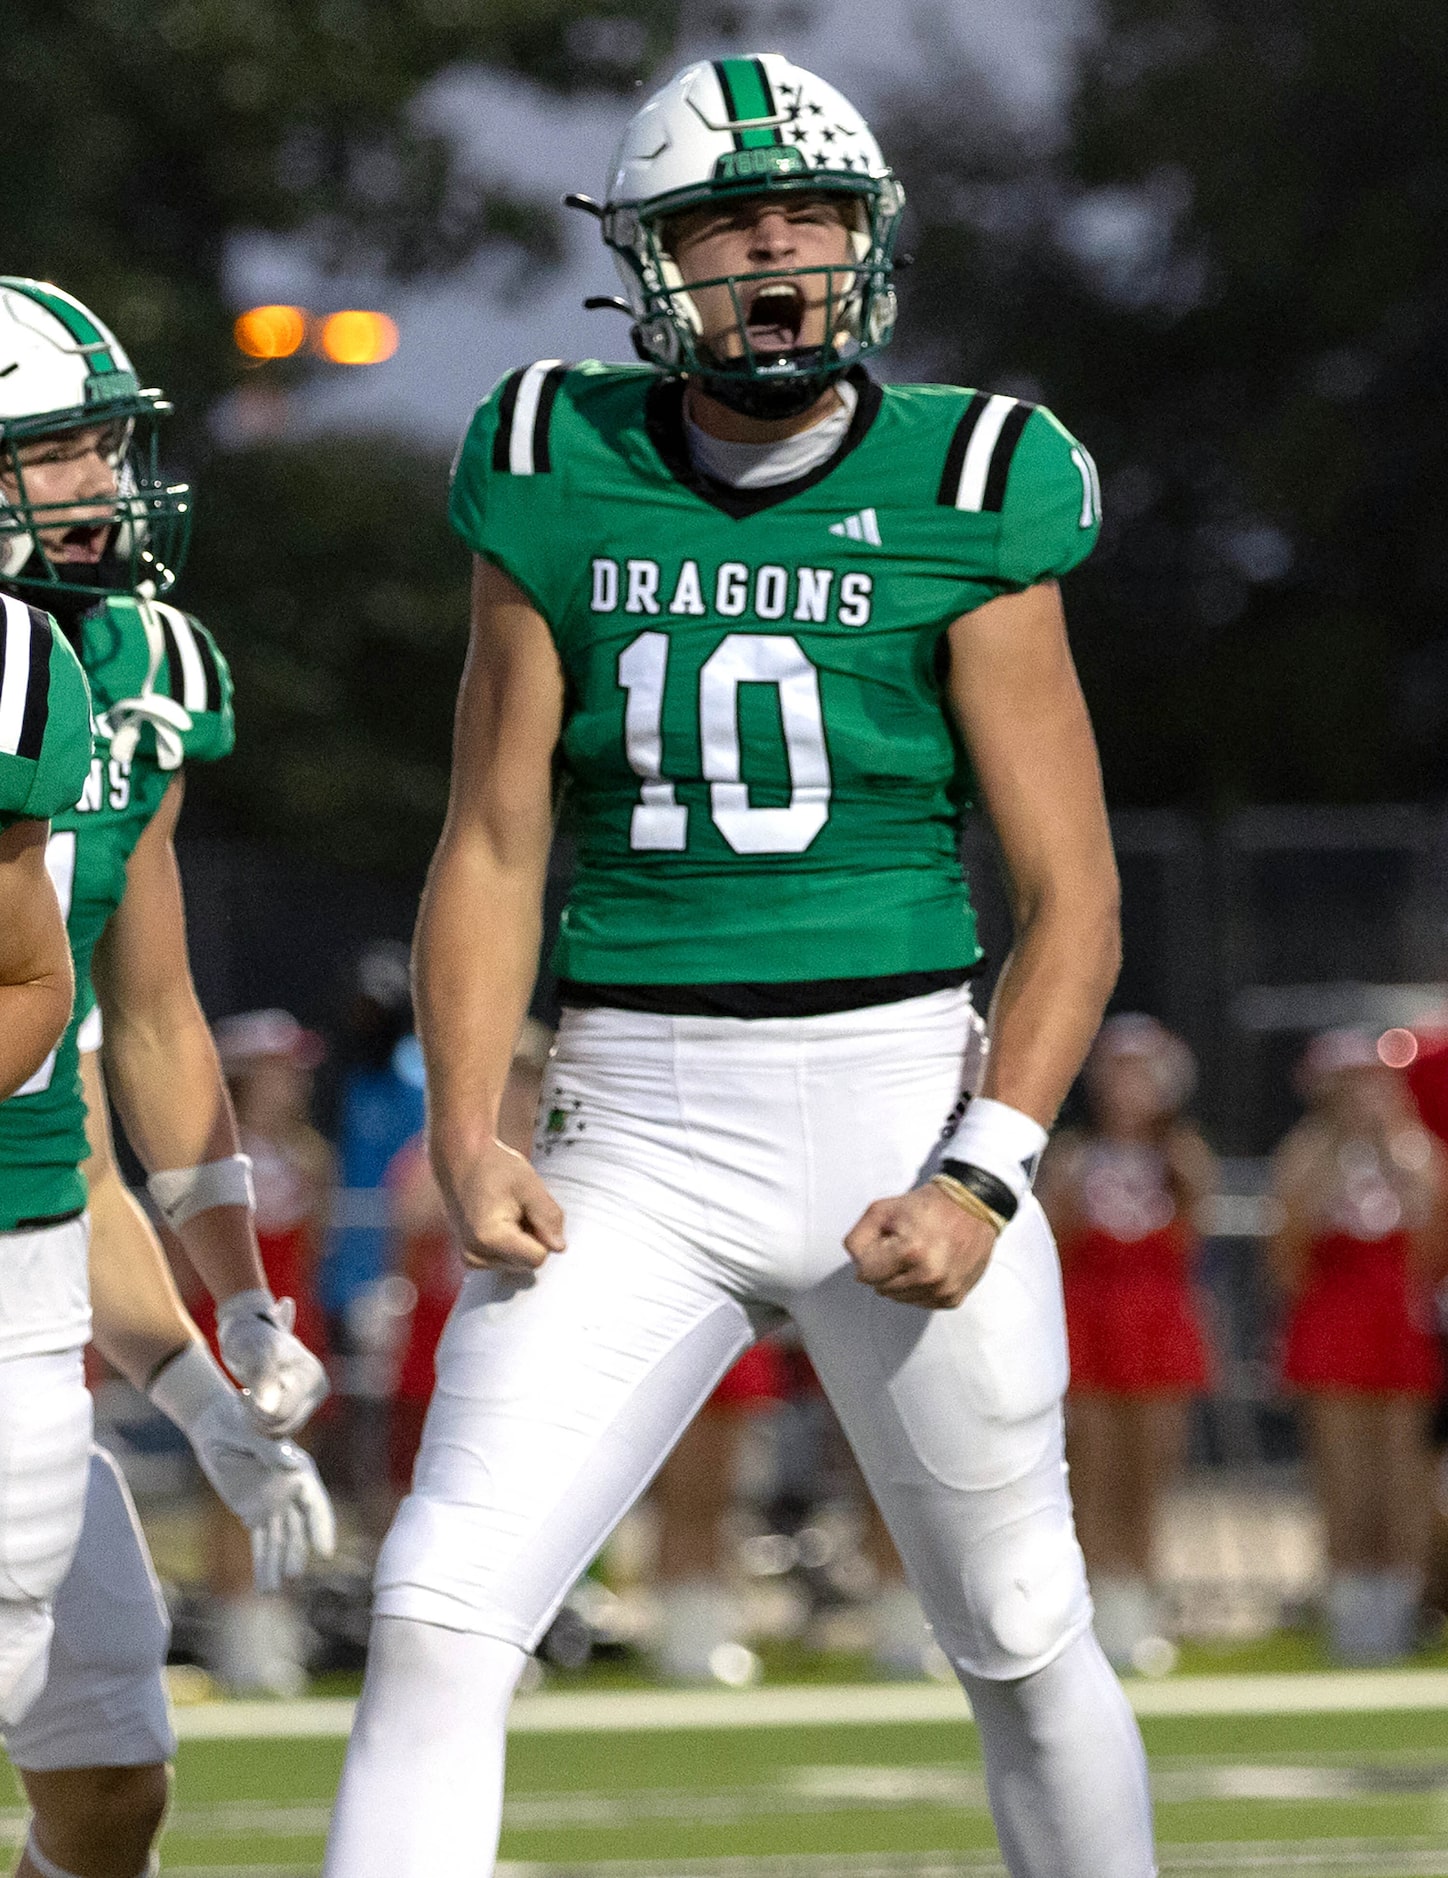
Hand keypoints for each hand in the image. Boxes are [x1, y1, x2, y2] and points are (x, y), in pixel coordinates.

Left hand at [191, 1394, 337, 1592]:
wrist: (214, 1423)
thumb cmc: (237, 1420)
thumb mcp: (252, 1432)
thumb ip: (271, 1450)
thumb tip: (293, 1467)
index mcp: (298, 1469)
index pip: (315, 1503)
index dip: (321, 1527)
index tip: (325, 1552)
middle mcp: (290, 1491)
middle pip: (297, 1528)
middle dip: (296, 1552)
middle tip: (292, 1575)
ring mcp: (273, 1504)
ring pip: (279, 1540)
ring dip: (277, 1564)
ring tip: (272, 1590)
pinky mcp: (253, 1512)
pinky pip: (260, 1541)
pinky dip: (262, 1562)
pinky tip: (264, 1584)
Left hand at [218, 1289, 329, 1437]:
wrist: (247, 1328)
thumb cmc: (246, 1338)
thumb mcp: (251, 1353)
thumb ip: (263, 1378)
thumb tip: (271, 1408)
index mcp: (311, 1376)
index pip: (280, 1416)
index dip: (256, 1410)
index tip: (242, 1392)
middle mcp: (317, 1388)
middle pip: (283, 1427)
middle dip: (257, 1417)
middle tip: (243, 1395)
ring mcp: (311, 1397)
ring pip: (281, 1431)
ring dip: (257, 1420)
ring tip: (247, 1396)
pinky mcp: (302, 1405)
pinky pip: (281, 1428)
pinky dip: (262, 1420)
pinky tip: (254, 1400)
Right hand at [436, 1137, 565, 1271]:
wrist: (462, 1159)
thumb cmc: (493, 1166)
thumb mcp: (530, 1185)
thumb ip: (549, 1218)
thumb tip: (559, 1247)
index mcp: (490, 1238)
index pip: (537, 1259)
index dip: (542, 1235)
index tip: (530, 1212)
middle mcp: (475, 1254)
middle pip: (526, 1263)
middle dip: (530, 1237)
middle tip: (518, 1208)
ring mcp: (470, 1258)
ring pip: (516, 1263)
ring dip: (519, 1240)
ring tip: (506, 1211)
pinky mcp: (470, 1257)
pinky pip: (503, 1259)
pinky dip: (507, 1242)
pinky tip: (499, 1220)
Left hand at [845, 1182, 998, 1308]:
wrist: (972, 1206)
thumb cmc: (927, 1206)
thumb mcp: (882, 1210)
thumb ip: (858, 1240)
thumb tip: (857, 1270)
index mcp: (910, 1252)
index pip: (865, 1275)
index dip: (870, 1257)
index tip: (884, 1242)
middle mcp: (929, 1276)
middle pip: (881, 1288)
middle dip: (885, 1269)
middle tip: (901, 1246)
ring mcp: (943, 1290)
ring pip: (899, 1298)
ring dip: (901, 1280)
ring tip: (917, 1255)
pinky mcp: (953, 1298)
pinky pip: (920, 1302)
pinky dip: (918, 1288)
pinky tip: (927, 1266)